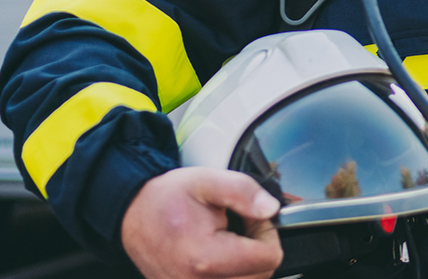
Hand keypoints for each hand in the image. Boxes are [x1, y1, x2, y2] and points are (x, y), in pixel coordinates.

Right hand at [122, 167, 283, 278]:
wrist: (133, 214)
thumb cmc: (167, 198)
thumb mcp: (207, 181)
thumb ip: (244, 191)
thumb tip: (271, 209)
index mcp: (205, 257)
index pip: (269, 258)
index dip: (266, 232)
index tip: (250, 218)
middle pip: (261, 275)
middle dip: (258, 249)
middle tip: (238, 227)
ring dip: (246, 263)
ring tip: (227, 240)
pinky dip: (231, 272)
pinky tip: (219, 255)